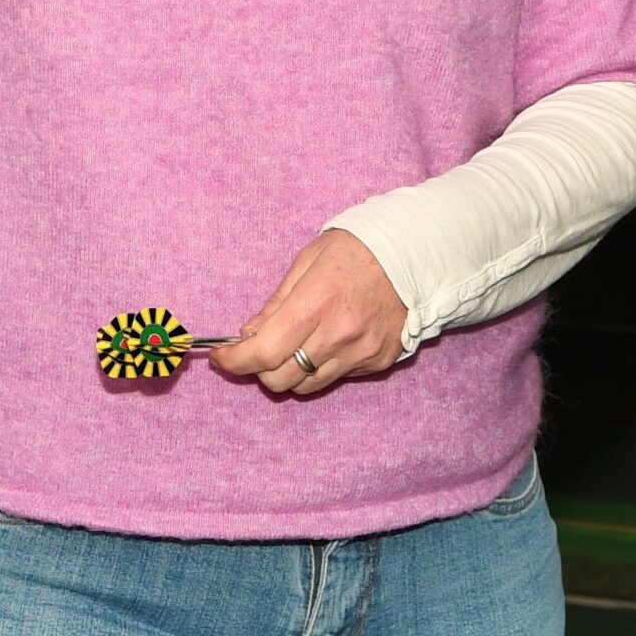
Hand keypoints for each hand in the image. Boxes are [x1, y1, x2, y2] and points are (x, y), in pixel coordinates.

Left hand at [211, 229, 407, 395]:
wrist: (414, 256)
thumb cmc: (355, 250)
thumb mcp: (306, 263)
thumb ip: (276, 303)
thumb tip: (249, 334)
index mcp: (316, 303)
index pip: (264, 352)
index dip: (235, 361)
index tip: (221, 357)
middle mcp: (339, 335)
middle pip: (281, 378)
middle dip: (259, 369)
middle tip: (257, 349)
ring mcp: (361, 353)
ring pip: (307, 385)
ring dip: (289, 372)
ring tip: (292, 345)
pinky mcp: (378, 363)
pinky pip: (336, 377)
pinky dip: (320, 367)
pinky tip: (326, 342)